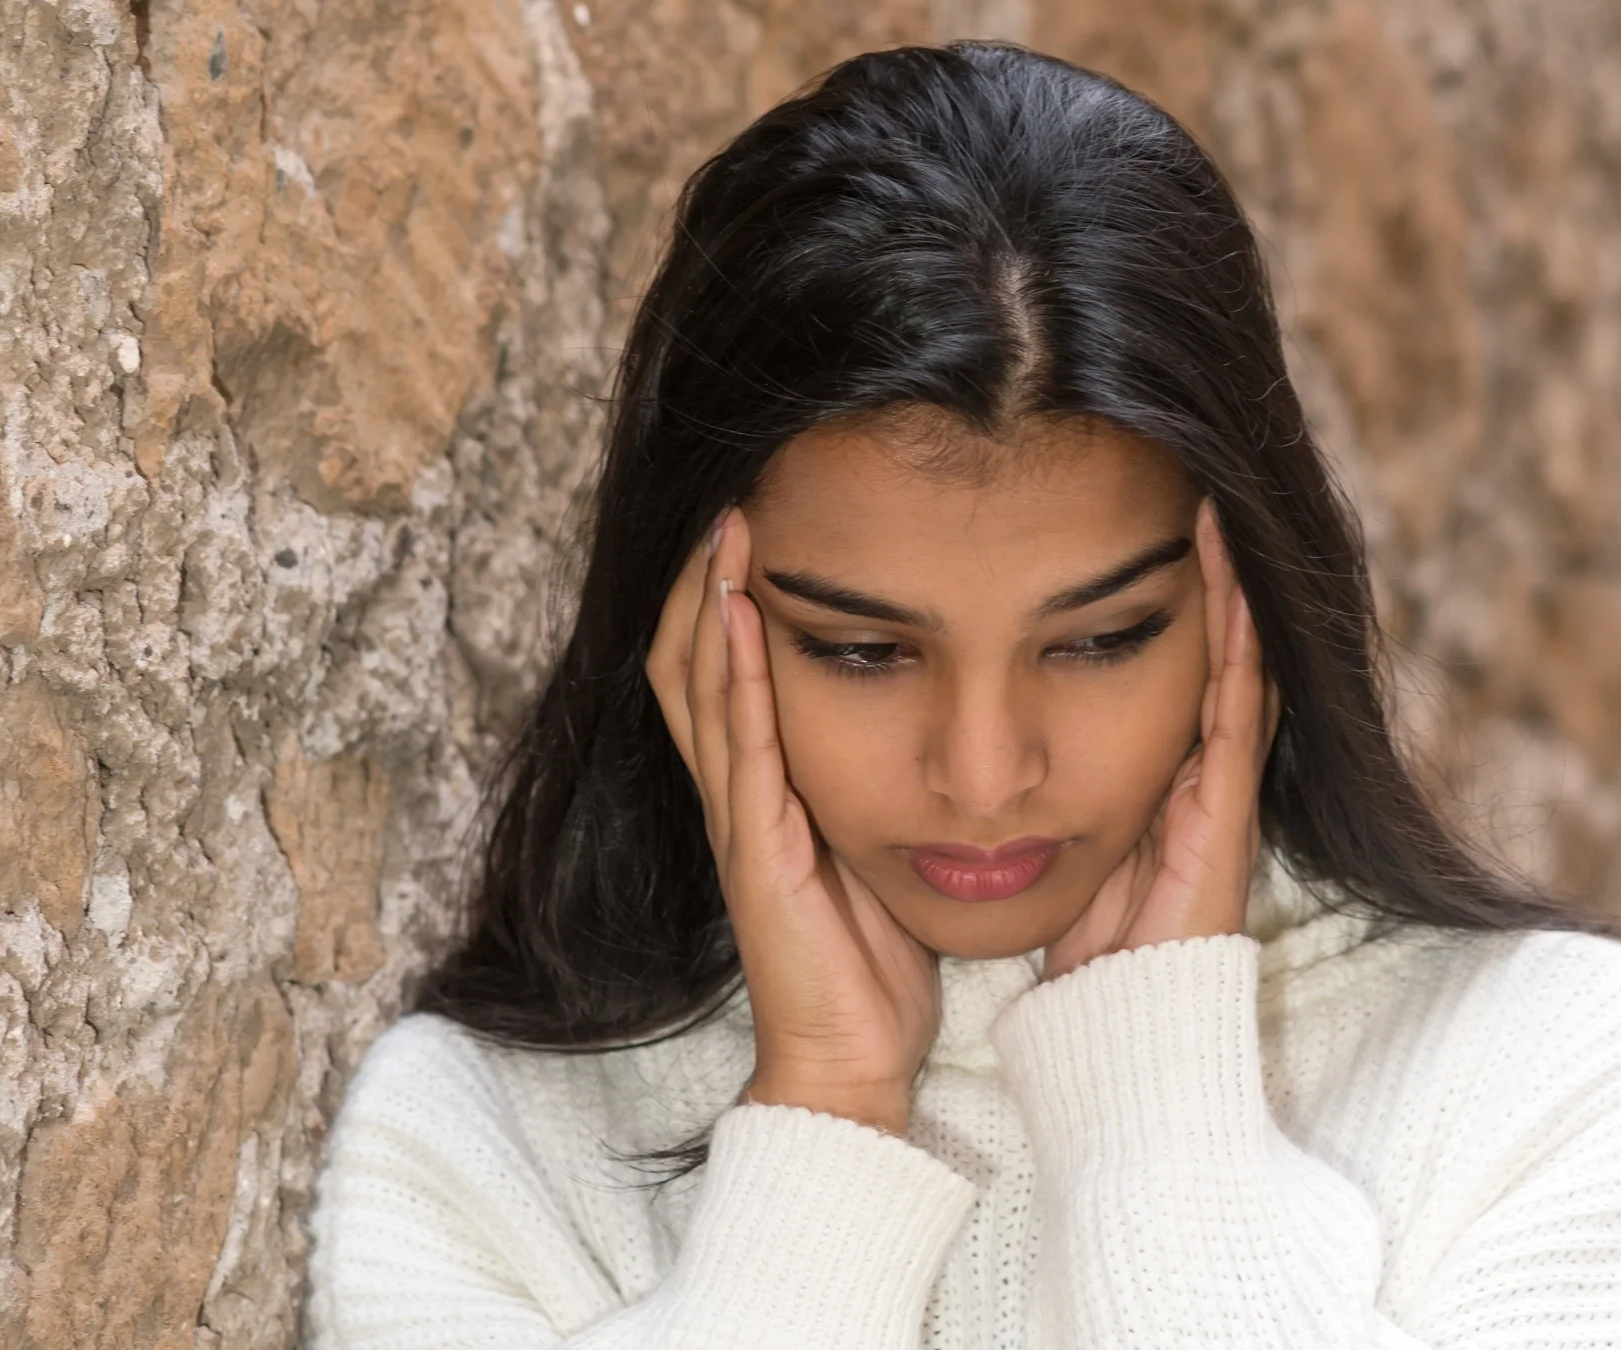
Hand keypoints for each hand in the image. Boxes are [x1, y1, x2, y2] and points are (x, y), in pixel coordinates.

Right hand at [644, 508, 939, 1136]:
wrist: (853, 1059)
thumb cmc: (874, 963)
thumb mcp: (880, 850)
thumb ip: (882, 789)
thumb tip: (930, 724)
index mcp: (768, 791)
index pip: (723, 673)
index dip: (726, 597)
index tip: (756, 521)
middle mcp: (741, 795)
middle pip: (689, 662)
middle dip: (704, 579)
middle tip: (730, 499)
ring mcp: (742, 819)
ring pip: (699, 688)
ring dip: (709, 603)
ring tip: (727, 528)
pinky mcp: (757, 847)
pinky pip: (740, 744)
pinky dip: (733, 673)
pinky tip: (739, 614)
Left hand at [1040, 498, 1279, 982]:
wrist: (1119, 1035)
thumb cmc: (1083, 961)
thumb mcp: (1062, 857)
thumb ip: (1049, 802)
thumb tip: (998, 756)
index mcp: (1161, 788)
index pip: (1173, 679)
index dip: (1168, 609)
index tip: (1146, 538)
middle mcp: (1199, 782)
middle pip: (1212, 660)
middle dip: (1210, 584)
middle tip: (1194, 499)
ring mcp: (1218, 794)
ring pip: (1235, 669)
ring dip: (1228, 591)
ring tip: (1213, 514)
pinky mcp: (1224, 814)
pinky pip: (1236, 708)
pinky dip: (1236, 641)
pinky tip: (1227, 582)